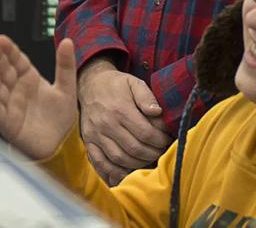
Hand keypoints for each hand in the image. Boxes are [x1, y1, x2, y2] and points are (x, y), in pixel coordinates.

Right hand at [0, 36, 77, 160]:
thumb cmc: (60, 117)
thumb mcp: (66, 88)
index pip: (17, 61)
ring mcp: (10, 105)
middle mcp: (16, 90)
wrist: (61, 145)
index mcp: (29, 79)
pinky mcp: (8, 123)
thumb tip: (68, 41)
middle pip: (5, 71)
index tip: (1, 39)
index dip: (9, 50)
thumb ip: (65, 65)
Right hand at [76, 58, 170, 184]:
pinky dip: (114, 172)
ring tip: (148, 159)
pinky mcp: (88, 142)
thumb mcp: (133, 83)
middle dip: (153, 154)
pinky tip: (127, 172)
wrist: (90, 85)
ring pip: (119, 159)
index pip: (145, 133)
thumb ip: (146, 96)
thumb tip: (158, 112)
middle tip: (161, 151)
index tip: (167, 139)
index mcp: (120, 109)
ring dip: (138, 164)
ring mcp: (95, 135)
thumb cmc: (117, 85)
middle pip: (134, 149)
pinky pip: (100, 163)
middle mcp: (106, 124)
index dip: (160, 140)